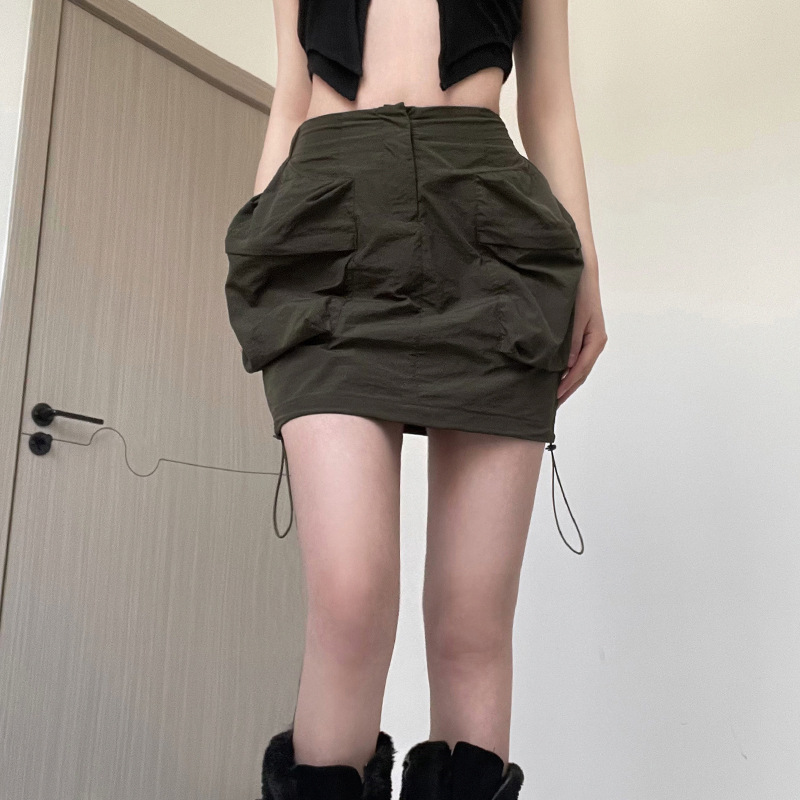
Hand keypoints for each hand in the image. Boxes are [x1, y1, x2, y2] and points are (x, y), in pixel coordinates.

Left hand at [557, 266, 606, 404]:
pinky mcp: (583, 336)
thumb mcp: (575, 317)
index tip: (554, 398)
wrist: (582, 272)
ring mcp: (590, 340)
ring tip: (553, 398)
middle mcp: (595, 342)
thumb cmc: (579, 292)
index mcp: (596, 339)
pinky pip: (576, 359)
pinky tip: (556, 377)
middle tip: (552, 407)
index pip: (580, 369)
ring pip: (579, 368)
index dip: (567, 385)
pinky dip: (567, 371)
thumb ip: (571, 341)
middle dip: (567, 390)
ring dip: (567, 383)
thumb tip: (567, 366)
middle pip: (581, 373)